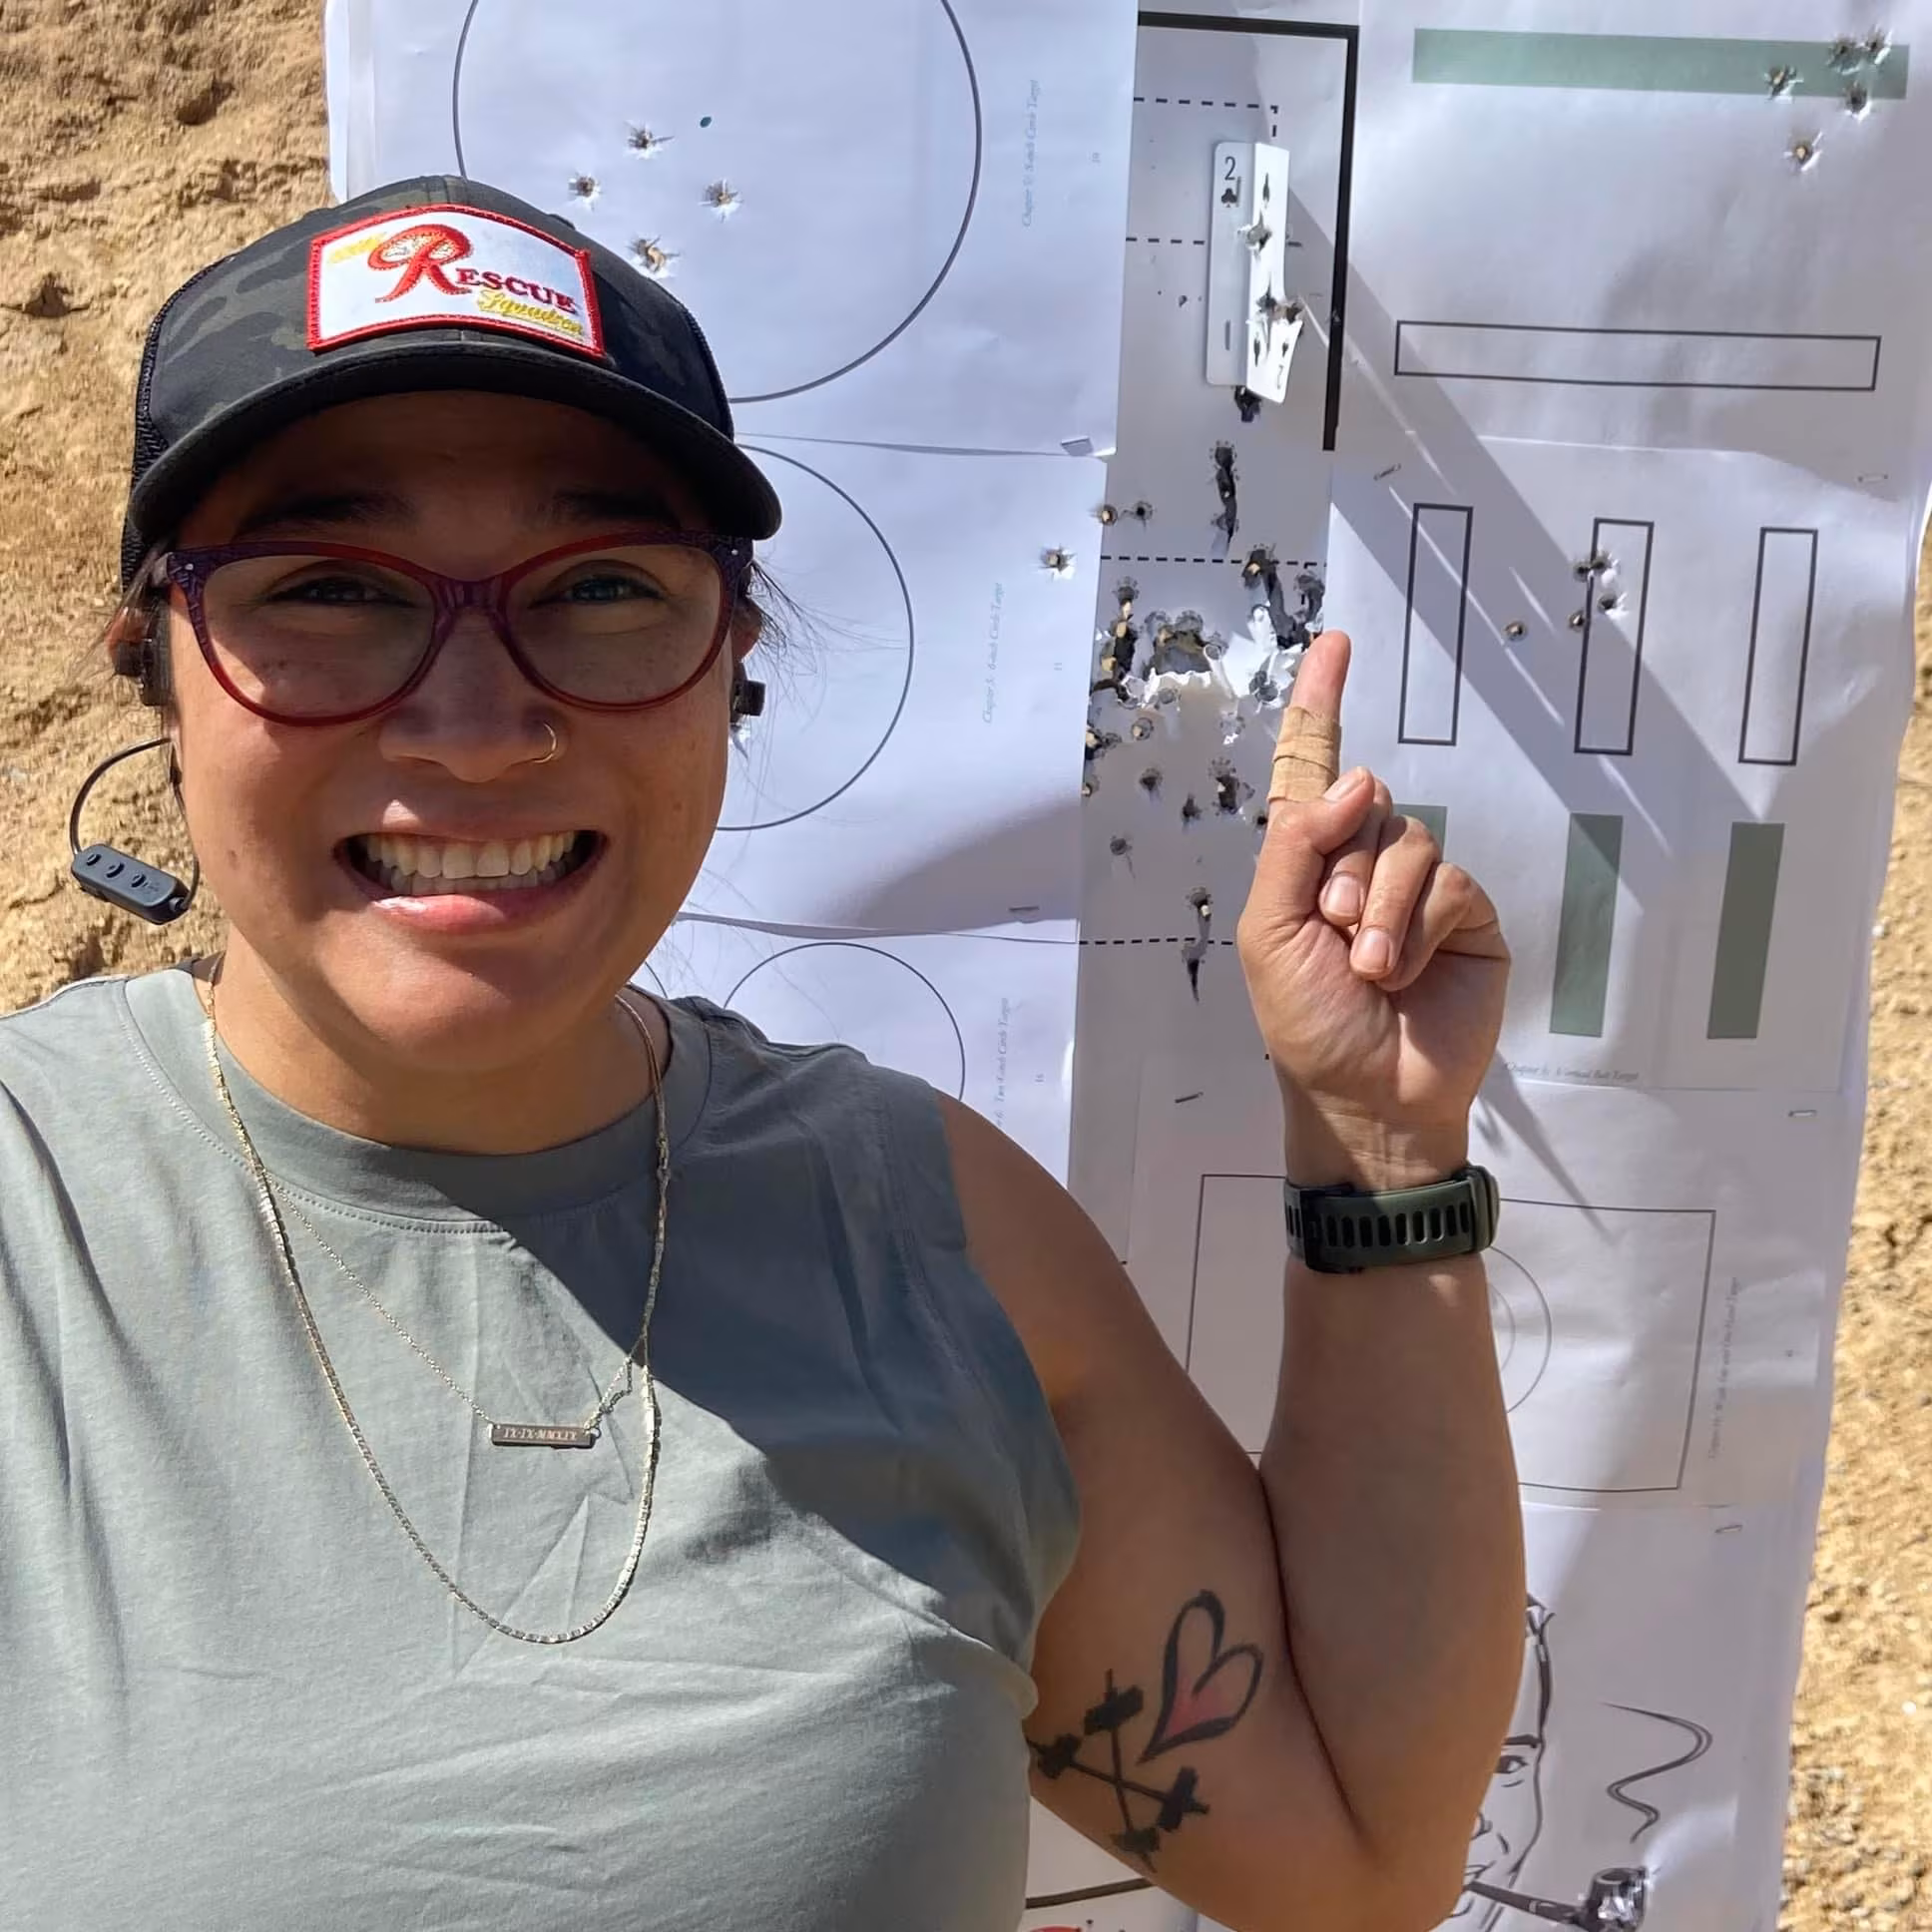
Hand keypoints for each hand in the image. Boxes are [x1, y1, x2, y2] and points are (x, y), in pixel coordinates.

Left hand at [1235, 631, 1508, 1187]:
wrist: (1367, 1097)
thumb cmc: (1306, 1023)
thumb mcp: (1271, 931)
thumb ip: (1297, 847)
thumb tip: (1362, 778)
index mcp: (1307, 862)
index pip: (1314, 769)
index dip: (1322, 705)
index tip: (1335, 644)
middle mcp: (1363, 863)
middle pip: (1367, 805)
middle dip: (1342, 869)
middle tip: (1333, 933)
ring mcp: (1419, 888)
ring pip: (1409, 842)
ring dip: (1378, 906)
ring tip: (1367, 968)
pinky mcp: (1466, 916)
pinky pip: (1447, 883)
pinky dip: (1416, 926)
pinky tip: (1403, 971)